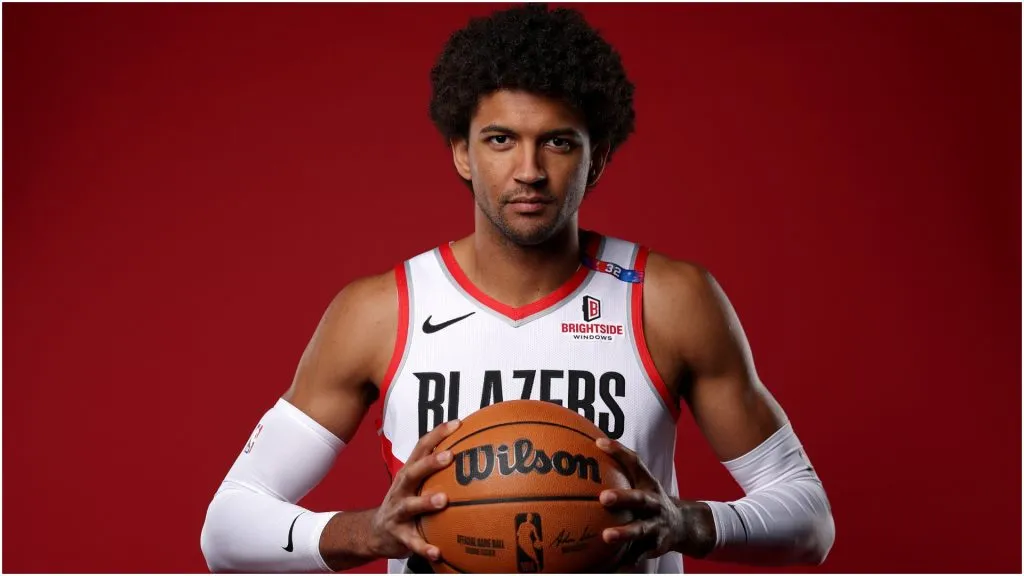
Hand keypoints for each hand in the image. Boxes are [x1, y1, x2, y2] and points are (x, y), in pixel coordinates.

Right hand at [368, 419, 460, 562]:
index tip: (458, 424)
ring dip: (425, 502)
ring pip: (410, 505)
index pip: (421, 447)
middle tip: (450, 456)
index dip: (438, 434)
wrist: (374, 532)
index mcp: (408, 473)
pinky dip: (424, 547)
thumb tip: (473, 455)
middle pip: (413, 472)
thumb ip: (437, 471)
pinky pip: (413, 542)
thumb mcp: (416, 483)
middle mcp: (401, 489)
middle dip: (430, 463)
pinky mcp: (398, 535)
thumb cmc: (405, 502)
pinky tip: (438, 551)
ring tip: (443, 500)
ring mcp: (397, 512)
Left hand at [596, 438, 714, 567]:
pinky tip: (609, 566)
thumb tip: (591, 443)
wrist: (683, 525)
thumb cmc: (650, 498)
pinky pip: (637, 556)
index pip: (635, 463)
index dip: (619, 451)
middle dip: (623, 498)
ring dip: (624, 533)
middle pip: (639, 499)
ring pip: (640, 531)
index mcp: (649, 485)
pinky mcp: (655, 548)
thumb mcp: (641, 480)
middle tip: (603, 498)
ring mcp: (657, 527)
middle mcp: (654, 504)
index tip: (600, 444)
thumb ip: (620, 464)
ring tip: (606, 537)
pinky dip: (624, 561)